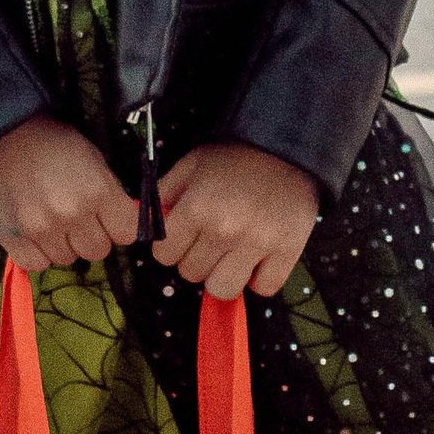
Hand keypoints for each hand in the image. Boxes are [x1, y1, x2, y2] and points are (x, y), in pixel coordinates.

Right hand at [0, 117, 137, 269]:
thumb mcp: (92, 157)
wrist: (0, 132)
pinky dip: (36, 253)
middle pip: (98, 251)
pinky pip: (36, 264)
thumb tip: (123, 222)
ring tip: (48, 218)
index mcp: (98, 191)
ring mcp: (41, 229)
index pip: (127, 233)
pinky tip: (32, 233)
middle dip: (90, 236)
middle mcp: (72, 213)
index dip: (119, 226)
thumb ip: (109, 193)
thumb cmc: (50, 141)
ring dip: (61, 244)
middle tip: (75, 218)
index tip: (108, 219)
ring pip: (67, 259)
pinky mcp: (12, 238)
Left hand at [152, 141, 319, 300]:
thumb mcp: (190, 165)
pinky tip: (259, 257)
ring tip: (233, 253)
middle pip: (191, 274)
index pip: (164, 256)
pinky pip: (263, 288)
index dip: (172, 246)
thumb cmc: (235, 155)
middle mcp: (224, 230)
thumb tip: (146, 226)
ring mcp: (257, 244)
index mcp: (196, 208)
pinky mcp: (287, 251)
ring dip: (224, 275)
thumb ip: (163, 195)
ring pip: (223, 289)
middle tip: (213, 237)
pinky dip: (260, 277)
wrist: (287, 144)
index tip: (186, 235)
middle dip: (197, 258)